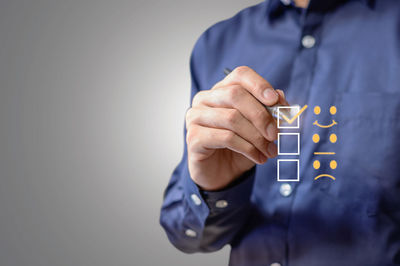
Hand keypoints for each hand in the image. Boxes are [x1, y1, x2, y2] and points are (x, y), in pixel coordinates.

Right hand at [185, 66, 287, 190]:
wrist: (222, 174)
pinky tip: (258, 158)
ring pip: (231, 118)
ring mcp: (196, 117)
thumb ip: (269, 111)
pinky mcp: (194, 137)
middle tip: (275, 134)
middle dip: (260, 115)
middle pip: (235, 94)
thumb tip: (280, 96)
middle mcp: (204, 99)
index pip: (240, 75)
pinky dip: (247, 148)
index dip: (259, 84)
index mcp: (221, 90)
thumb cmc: (239, 147)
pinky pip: (225, 137)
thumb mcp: (259, 129)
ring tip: (269, 151)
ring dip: (256, 137)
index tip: (275, 100)